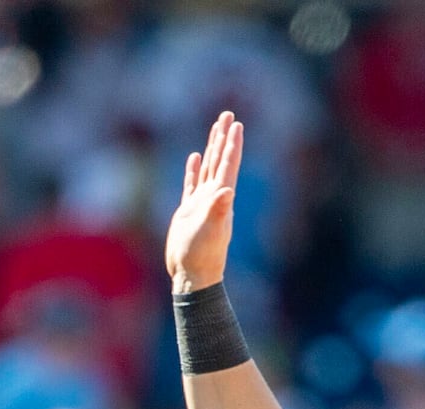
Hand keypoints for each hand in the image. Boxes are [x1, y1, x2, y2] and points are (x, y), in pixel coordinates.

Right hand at [166, 110, 242, 292]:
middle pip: (219, 160)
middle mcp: (213, 197)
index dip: (232, 144)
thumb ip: (217, 209)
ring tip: (216, 129)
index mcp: (219, 198)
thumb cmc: (200, 257)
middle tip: (228, 115)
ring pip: (207, 168)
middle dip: (223, 137)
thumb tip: (227, 191)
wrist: (191, 276)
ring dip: (212, 148)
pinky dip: (194, 170)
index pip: (227, 165)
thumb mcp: (209, 231)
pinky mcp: (188, 212)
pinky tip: (194, 157)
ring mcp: (201, 203)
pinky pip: (192, 184)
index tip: (236, 123)